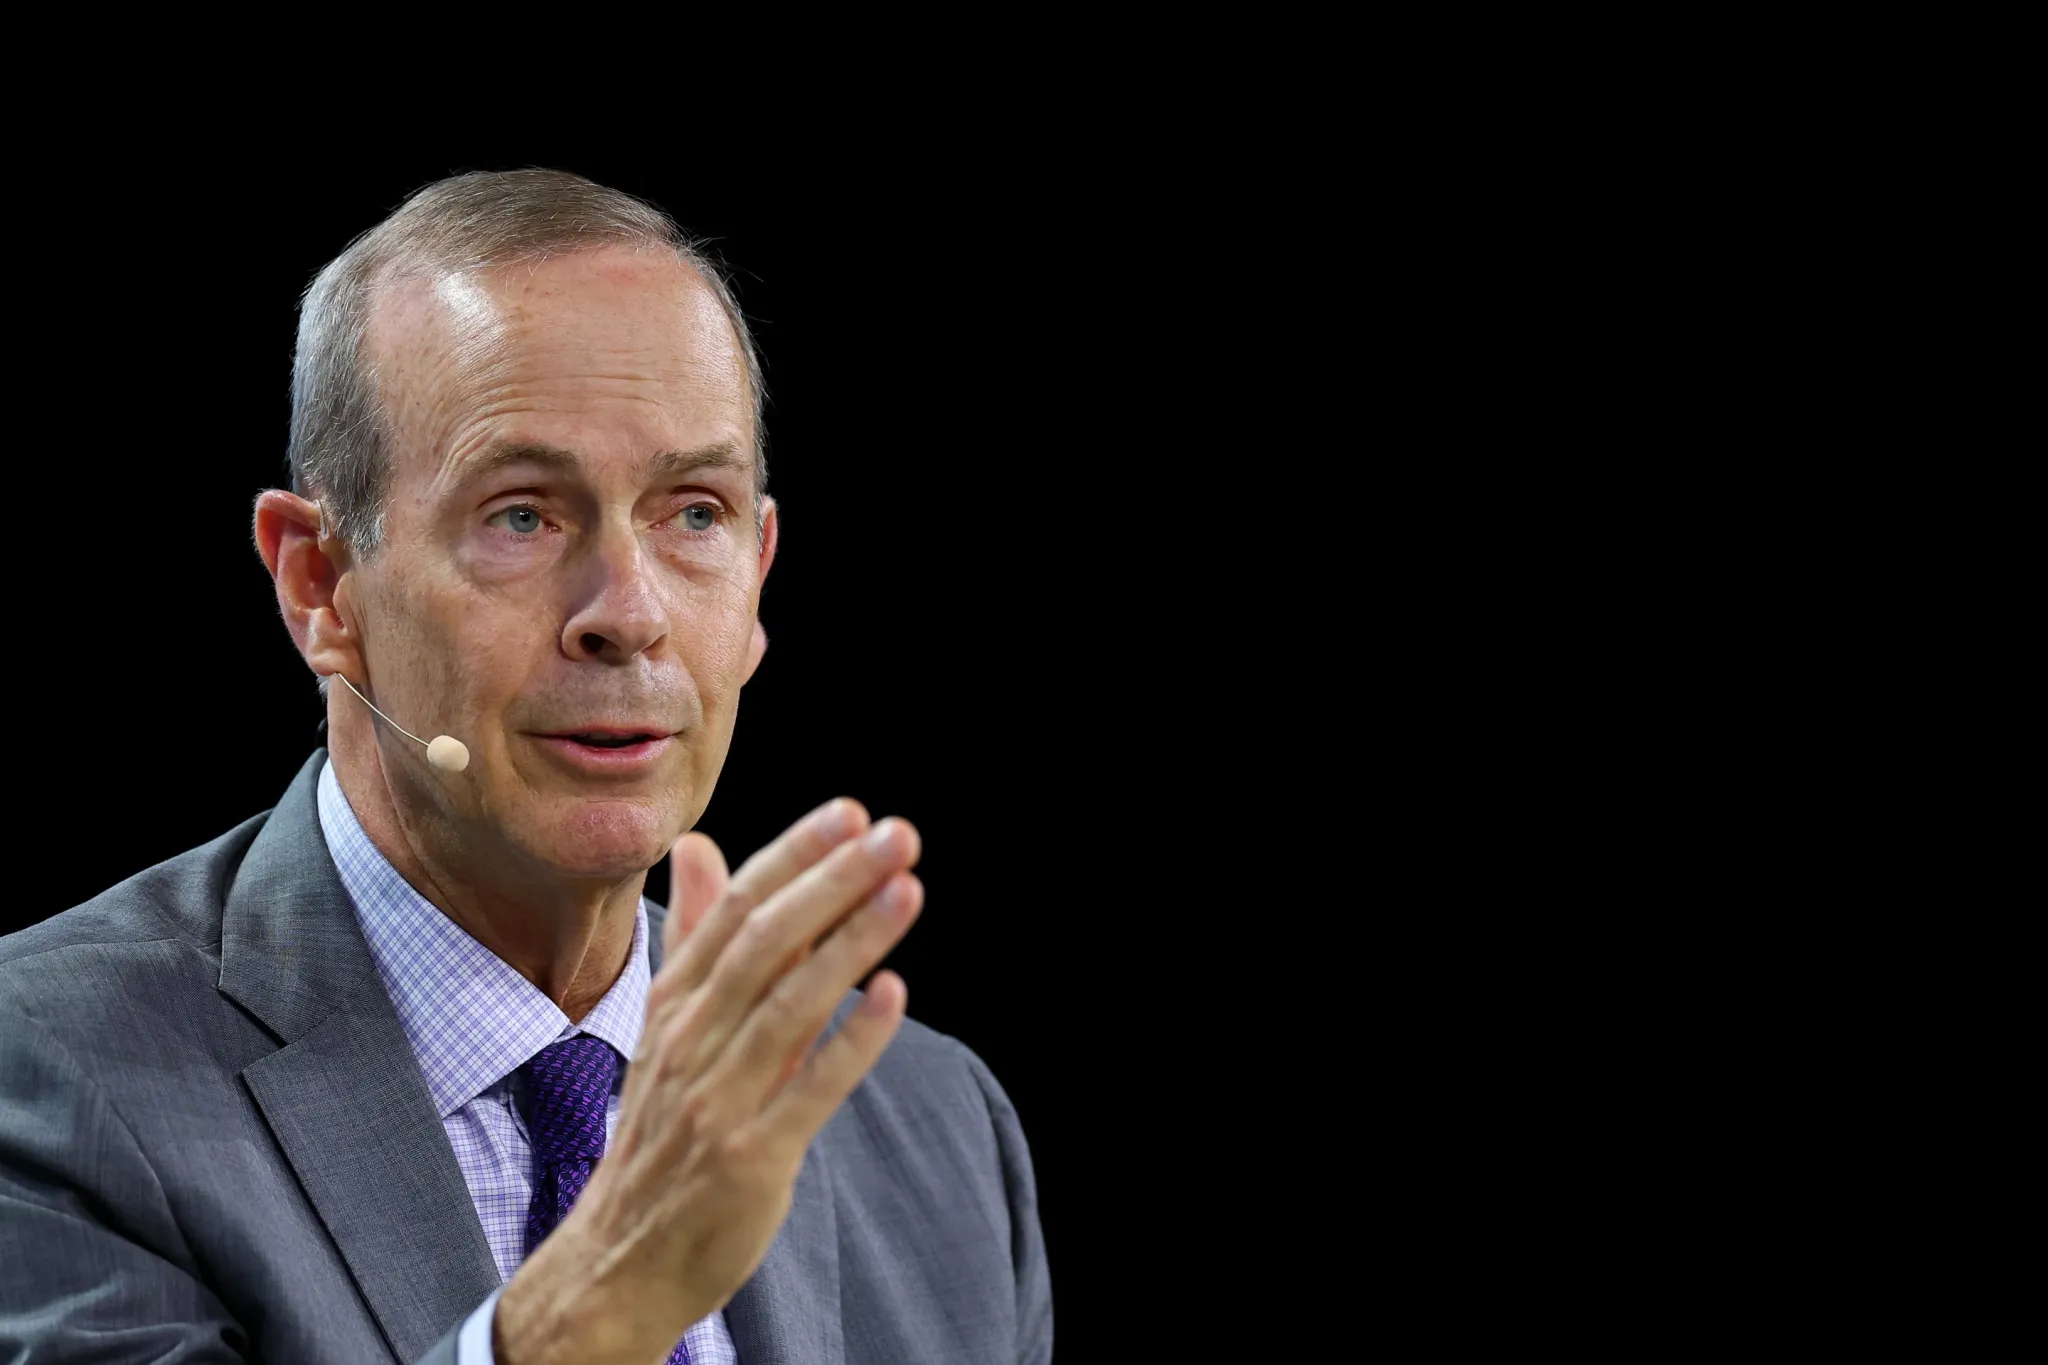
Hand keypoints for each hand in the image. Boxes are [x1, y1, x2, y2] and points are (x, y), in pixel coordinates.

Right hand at [494, 799, 920, 1364]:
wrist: (621, 1258)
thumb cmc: (660, 1132)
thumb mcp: (665, 1026)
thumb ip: (695, 935)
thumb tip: (702, 846)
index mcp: (674, 1003)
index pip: (737, 912)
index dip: (794, 857)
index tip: (851, 813)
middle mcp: (692, 1042)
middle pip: (766, 943)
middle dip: (832, 881)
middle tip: (895, 834)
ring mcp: (719, 1099)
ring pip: (790, 1004)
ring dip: (851, 941)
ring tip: (906, 889)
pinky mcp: (752, 1157)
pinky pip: (808, 1089)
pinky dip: (851, 1041)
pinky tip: (893, 996)